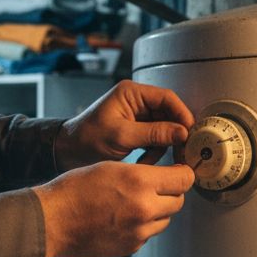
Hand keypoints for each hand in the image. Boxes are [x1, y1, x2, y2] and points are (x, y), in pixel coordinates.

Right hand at [33, 161, 194, 256]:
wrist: (51, 221)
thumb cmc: (74, 190)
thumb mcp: (111, 167)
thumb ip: (144, 173)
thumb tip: (168, 178)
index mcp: (140, 182)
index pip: (185, 178)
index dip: (182, 173)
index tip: (177, 171)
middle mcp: (145, 208)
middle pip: (179, 201)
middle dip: (171, 192)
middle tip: (155, 186)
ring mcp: (139, 231)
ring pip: (166, 219)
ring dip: (158, 211)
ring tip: (133, 203)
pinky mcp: (131, 247)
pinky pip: (148, 234)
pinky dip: (142, 226)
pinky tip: (121, 218)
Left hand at [55, 80, 194, 169]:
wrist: (67, 153)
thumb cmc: (86, 139)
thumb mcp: (121, 136)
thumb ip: (153, 133)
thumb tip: (181, 132)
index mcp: (131, 94)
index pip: (167, 98)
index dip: (182, 114)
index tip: (190, 132)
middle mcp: (136, 102)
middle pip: (168, 114)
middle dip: (173, 134)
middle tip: (180, 151)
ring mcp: (137, 117)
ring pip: (164, 129)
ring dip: (161, 147)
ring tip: (149, 160)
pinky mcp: (136, 132)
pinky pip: (155, 140)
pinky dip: (153, 152)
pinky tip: (143, 162)